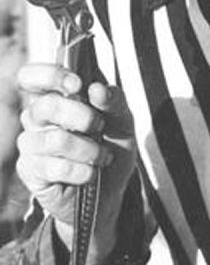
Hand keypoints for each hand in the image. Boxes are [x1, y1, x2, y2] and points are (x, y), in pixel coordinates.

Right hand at [16, 63, 136, 264]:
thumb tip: (96, 89)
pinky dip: (82, 171)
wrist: (111, 189)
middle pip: (46, 106)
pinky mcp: (30, 171)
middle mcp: (38, 117)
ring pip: (54, 139)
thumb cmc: (113, 144)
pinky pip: (53, 167)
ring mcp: (31, 144)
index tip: (77, 83)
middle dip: (82, 116)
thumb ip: (114, 100)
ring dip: (88, 149)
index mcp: (58, 95)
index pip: (32, 76)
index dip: (50, 75)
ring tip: (102, 156)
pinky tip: (91, 173)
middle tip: (100, 126)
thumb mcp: (123, 119)